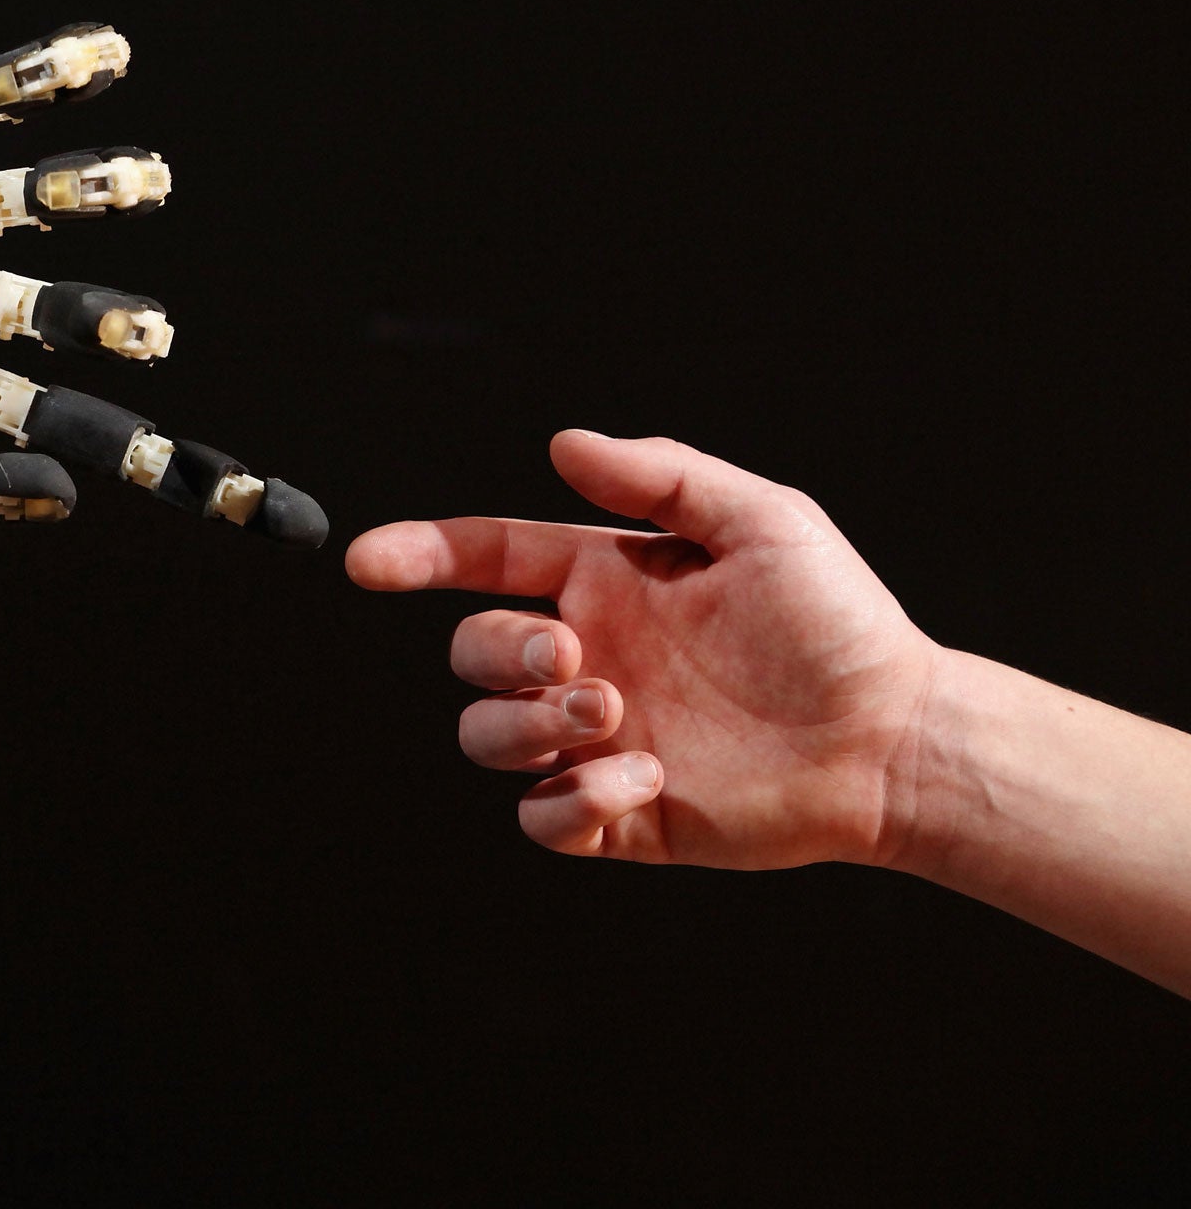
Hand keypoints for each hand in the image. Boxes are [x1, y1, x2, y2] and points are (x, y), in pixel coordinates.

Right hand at [347, 431, 942, 868]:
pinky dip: (568, 802)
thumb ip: (657, 475)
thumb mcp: (761, 519)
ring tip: (613, 717)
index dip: (420, 554)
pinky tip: (641, 779)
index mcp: (604, 583)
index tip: (368, 561)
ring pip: (486, 737)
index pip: (486, 559)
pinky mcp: (622, 814)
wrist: (895, 740)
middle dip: (498, 653)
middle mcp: (588, 659)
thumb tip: (562, 444)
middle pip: (471, 653)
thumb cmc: (839, 623)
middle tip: (577, 660)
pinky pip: (544, 819)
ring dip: (525, 726)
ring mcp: (599, 739)